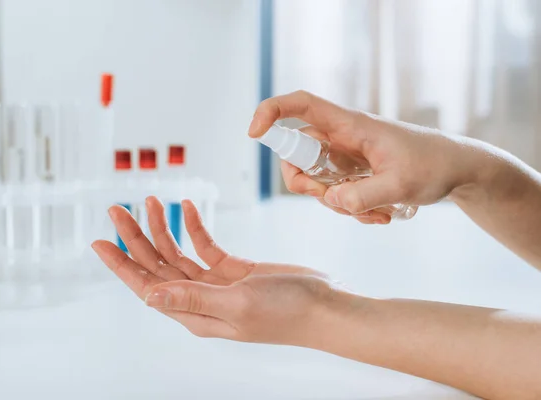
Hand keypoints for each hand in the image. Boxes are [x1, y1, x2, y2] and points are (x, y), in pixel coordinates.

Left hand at [91, 196, 357, 345]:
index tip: (99, 243)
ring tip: (150, 201)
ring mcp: (215, 283)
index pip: (146, 286)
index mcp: (193, 313)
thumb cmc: (285, 313)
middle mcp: (199, 298)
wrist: (322, 307)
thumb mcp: (236, 305)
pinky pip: (204, 245)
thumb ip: (192, 298)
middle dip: (135, 237)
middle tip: (117, 209)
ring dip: (162, 228)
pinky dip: (194, 226)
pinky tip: (185, 209)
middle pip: (157, 265)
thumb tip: (147, 296)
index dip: (120, 264)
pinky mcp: (233, 269)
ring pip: (177, 253)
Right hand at [249, 91, 475, 223]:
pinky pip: (337, 195)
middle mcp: (342, 139)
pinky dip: (352, 210)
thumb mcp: (401, 184)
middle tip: (328, 198)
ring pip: (316, 180)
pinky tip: (381, 215)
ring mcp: (346, 158)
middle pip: (298, 154)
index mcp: (350, 126)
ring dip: (337, 204)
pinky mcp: (354, 175)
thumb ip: (363, 196)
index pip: (301, 106)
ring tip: (377, 213)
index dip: (271, 112)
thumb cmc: (434, 165)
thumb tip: (332, 202)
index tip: (255, 133)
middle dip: (304, 183)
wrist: (458, 171)